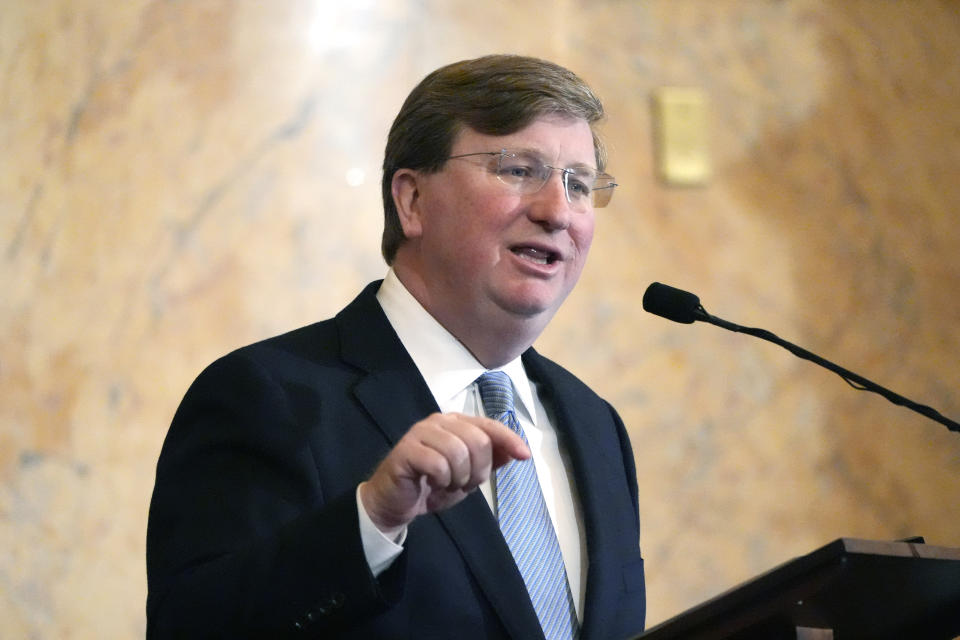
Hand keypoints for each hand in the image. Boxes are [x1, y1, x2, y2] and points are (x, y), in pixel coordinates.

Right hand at [359, 412, 528, 535]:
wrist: (396, 503)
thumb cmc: (432, 485)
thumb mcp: (469, 476)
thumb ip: (491, 460)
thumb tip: (517, 451)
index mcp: (455, 423)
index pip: (489, 425)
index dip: (509, 440)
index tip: (525, 456)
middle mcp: (439, 422)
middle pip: (477, 440)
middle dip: (478, 470)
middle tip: (464, 484)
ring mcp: (420, 433)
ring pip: (458, 451)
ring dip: (458, 477)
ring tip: (447, 485)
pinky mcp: (405, 449)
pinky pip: (437, 463)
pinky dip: (441, 480)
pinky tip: (432, 483)